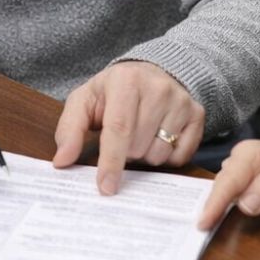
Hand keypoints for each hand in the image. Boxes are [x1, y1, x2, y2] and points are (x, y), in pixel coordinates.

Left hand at [53, 62, 204, 194]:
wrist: (151, 72)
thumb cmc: (113, 92)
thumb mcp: (84, 101)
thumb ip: (69, 130)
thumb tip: (62, 161)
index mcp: (126, 80)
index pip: (119, 129)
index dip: (111, 162)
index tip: (105, 187)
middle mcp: (158, 88)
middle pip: (138, 147)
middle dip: (125, 154)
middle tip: (122, 137)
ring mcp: (181, 101)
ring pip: (159, 154)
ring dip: (145, 155)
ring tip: (140, 134)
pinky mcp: (197, 114)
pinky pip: (180, 156)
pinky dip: (166, 155)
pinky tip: (158, 137)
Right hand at [198, 137, 259, 229]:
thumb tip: (246, 204)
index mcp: (249, 154)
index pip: (228, 180)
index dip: (215, 202)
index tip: (204, 221)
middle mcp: (240, 166)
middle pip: (220, 189)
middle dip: (207, 209)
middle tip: (195, 231)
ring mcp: (242, 181)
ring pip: (222, 198)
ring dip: (212, 213)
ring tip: (198, 231)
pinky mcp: (246, 195)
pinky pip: (230, 204)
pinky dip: (221, 214)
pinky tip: (213, 225)